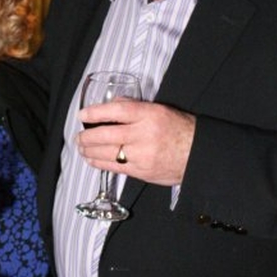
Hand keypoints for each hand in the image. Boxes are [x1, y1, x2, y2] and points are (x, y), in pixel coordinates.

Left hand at [77, 99, 195, 186]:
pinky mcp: (142, 171)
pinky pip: (115, 168)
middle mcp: (144, 134)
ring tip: (81, 147)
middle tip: (78, 136)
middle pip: (107, 134)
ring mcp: (143, 155)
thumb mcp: (159, 109)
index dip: (95, 112)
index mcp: (149, 114)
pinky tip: (92, 159)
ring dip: (89, 151)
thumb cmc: (178, 128)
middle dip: (87, 136)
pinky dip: (100, 163)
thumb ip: (134, 105)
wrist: (198, 154)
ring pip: (108, 153)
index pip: (117, 110)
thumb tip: (112, 104)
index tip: (82, 115)